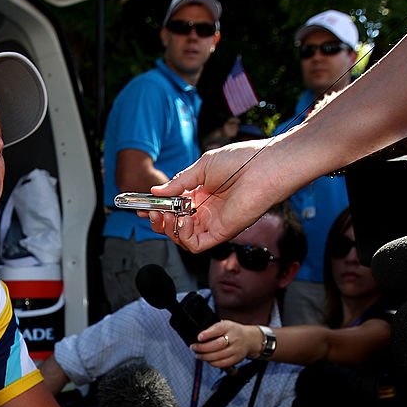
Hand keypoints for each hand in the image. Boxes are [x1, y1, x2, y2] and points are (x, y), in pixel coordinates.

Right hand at [148, 136, 292, 252]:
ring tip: (163, 215)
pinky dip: (183, 235)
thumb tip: (156, 192)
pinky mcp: (221, 233)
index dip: (157, 208)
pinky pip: (195, 245)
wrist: (263, 167)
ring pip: (182, 237)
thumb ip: (179, 182)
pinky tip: (183, 219)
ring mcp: (213, 223)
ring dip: (168, 229)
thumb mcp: (201, 167)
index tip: (142, 206)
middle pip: (175, 225)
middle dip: (158, 220)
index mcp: (202, 194)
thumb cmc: (240, 161)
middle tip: (150, 212)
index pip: (174, 207)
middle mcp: (206, 211)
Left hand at [193, 320, 260, 368]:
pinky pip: (222, 363)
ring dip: (205, 357)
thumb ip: (212, 329)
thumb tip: (199, 338)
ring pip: (218, 356)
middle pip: (217, 345)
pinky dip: (212, 363)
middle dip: (202, 348)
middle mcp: (234, 338)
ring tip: (198, 355)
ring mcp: (236, 349)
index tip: (198, 338)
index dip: (207, 334)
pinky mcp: (237, 359)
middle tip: (193, 348)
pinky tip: (207, 360)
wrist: (250, 339)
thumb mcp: (224, 324)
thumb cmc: (233, 331)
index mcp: (229, 327)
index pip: (218, 329)